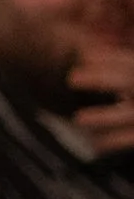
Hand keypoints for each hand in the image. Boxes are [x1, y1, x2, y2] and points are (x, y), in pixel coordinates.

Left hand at [66, 40, 133, 155]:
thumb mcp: (132, 80)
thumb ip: (124, 71)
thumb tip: (87, 54)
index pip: (131, 63)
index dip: (110, 58)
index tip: (84, 56)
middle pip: (128, 81)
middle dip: (100, 79)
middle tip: (71, 79)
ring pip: (128, 114)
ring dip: (103, 117)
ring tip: (78, 119)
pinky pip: (132, 138)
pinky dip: (115, 141)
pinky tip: (96, 143)